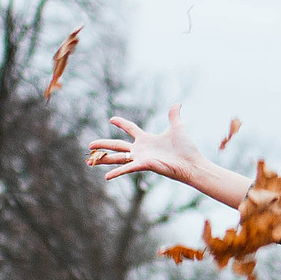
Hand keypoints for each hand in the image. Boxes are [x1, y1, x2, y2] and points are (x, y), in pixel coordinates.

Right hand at [85, 106, 251, 209]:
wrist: (192, 162)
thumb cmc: (185, 148)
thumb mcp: (177, 127)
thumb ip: (174, 116)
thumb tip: (177, 103)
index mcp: (147, 139)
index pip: (131, 129)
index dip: (122, 123)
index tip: (112, 119)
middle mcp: (141, 149)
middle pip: (117, 145)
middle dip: (103, 145)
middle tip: (89, 145)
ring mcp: (141, 158)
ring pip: (118, 158)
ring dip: (103, 159)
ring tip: (89, 161)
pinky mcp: (144, 165)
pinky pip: (127, 168)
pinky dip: (117, 172)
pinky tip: (106, 176)